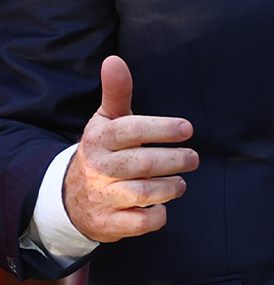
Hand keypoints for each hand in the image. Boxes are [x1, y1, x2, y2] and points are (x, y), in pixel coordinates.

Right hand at [63, 55, 198, 242]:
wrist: (71, 198)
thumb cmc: (103, 151)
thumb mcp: (106, 121)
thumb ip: (116, 92)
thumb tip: (114, 60)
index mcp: (99, 139)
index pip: (132, 130)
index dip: (162, 128)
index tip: (187, 129)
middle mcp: (98, 168)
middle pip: (143, 163)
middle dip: (175, 160)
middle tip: (193, 158)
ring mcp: (102, 198)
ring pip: (145, 193)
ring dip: (170, 188)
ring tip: (180, 183)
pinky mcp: (107, 224)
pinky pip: (140, 223)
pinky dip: (157, 216)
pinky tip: (162, 207)